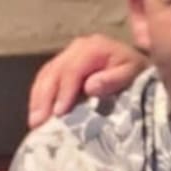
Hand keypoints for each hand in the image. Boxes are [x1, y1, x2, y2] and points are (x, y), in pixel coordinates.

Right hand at [28, 35, 148, 126]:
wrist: (136, 64)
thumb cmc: (136, 72)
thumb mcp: (133, 73)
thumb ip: (114, 79)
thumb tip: (90, 87)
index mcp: (93, 48)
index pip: (72, 69)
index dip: (63, 91)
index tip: (58, 113)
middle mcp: (76, 48)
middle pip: (53, 72)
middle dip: (44, 98)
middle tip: (37, 122)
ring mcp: (67, 55)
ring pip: (45, 75)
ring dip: (37, 99)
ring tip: (34, 121)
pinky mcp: (62, 65)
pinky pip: (45, 78)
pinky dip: (39, 95)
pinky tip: (37, 112)